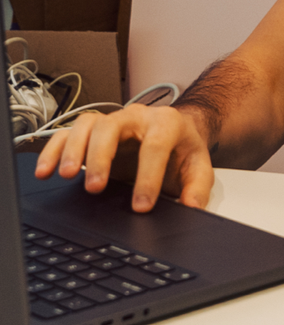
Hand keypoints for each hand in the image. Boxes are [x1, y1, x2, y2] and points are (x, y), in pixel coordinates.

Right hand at [33, 104, 214, 212]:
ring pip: (88, 125)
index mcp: (166, 123)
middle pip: (113, 127)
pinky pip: (68, 132)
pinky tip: (46, 171)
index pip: (155, 146)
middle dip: (101, 157)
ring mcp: (112, 121)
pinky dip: (54, 149)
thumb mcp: (197, 164)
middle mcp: (136, 117)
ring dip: (73, 149)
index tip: (140, 206)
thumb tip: (192, 206)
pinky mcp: (93, 131)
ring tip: (65, 176)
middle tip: (95, 188)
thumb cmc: (182, 148)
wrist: (176, 129)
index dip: (147, 177)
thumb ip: (197, 185)